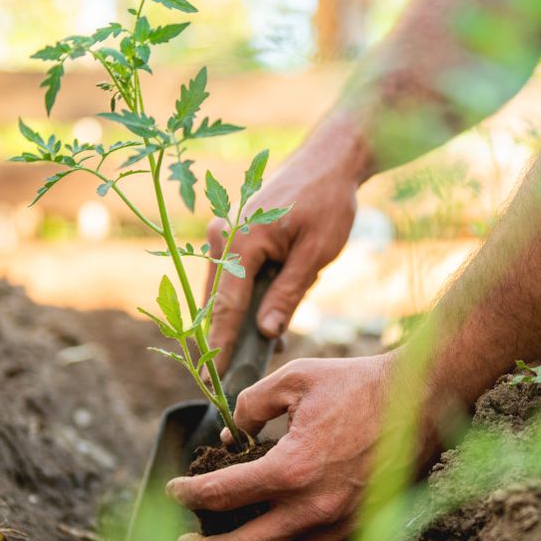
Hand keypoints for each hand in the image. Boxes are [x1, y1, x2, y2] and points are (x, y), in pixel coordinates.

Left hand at [167, 354, 395, 540]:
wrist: (423, 398)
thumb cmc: (359, 384)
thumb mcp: (296, 379)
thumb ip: (251, 404)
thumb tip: (231, 434)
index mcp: (292, 469)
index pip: (221, 494)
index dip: (188, 493)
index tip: (174, 489)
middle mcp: (314, 508)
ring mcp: (340, 525)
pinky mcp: (361, 529)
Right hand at [206, 147, 359, 371]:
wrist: (329, 161)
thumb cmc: (327, 203)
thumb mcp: (315, 254)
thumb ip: (289, 294)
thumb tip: (265, 333)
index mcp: (241, 240)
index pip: (226, 306)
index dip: (219, 346)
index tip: (210, 380)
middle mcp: (222, 236)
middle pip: (218, 301)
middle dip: (226, 339)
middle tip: (229, 377)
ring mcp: (224, 233)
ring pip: (224, 292)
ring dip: (238, 321)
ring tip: (259, 351)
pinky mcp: (232, 235)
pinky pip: (233, 277)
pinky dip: (245, 301)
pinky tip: (268, 322)